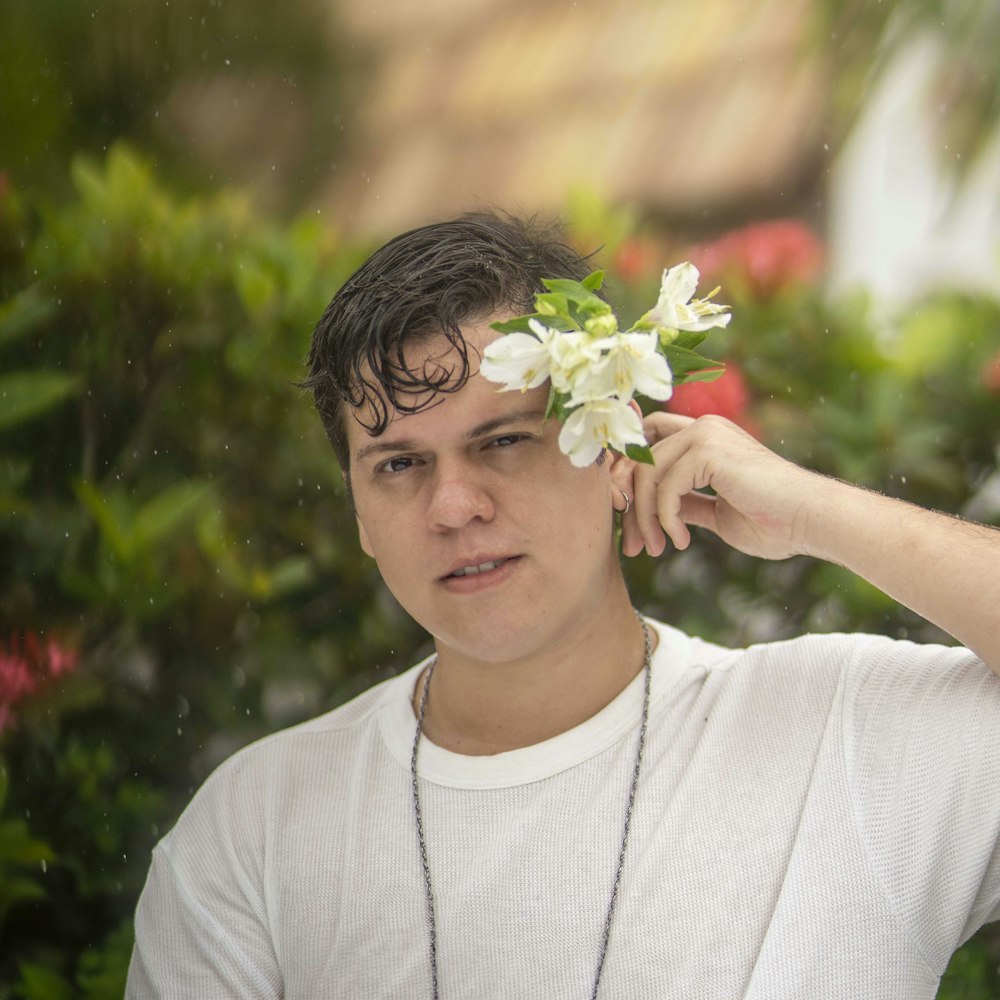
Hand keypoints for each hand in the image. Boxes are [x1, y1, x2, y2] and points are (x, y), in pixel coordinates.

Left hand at [615, 413, 832, 559]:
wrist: (811, 521)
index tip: (626, 518)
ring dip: (644, 517)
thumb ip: (685, 503)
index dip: (628, 475)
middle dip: (628, 505)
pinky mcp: (709, 450)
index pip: (646, 442)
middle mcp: (702, 427)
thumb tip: (651, 511)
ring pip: (646, 474)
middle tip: (633, 545)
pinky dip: (666, 519)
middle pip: (638, 460)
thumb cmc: (772, 521)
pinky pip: (665, 487)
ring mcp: (705, 434)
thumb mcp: (715, 512)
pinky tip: (682, 541)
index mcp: (705, 437)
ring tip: (656, 548)